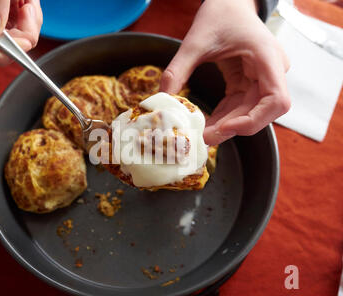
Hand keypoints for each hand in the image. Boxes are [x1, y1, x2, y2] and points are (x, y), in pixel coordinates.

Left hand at [160, 0, 289, 145]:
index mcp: (267, 57)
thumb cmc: (220, 13)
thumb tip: (163, 98)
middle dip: (234, 127)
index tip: (228, 127)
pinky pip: (240, 105)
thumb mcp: (196, 40)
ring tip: (201, 134)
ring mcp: (263, 78)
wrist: (229, 2)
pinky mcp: (250, 82)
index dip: (255, 120)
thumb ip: (178, 68)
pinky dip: (224, 116)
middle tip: (205, 137)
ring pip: (251, 112)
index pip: (277, 100)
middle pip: (262, 111)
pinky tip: (206, 123)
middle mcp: (271, 71)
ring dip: (227, 125)